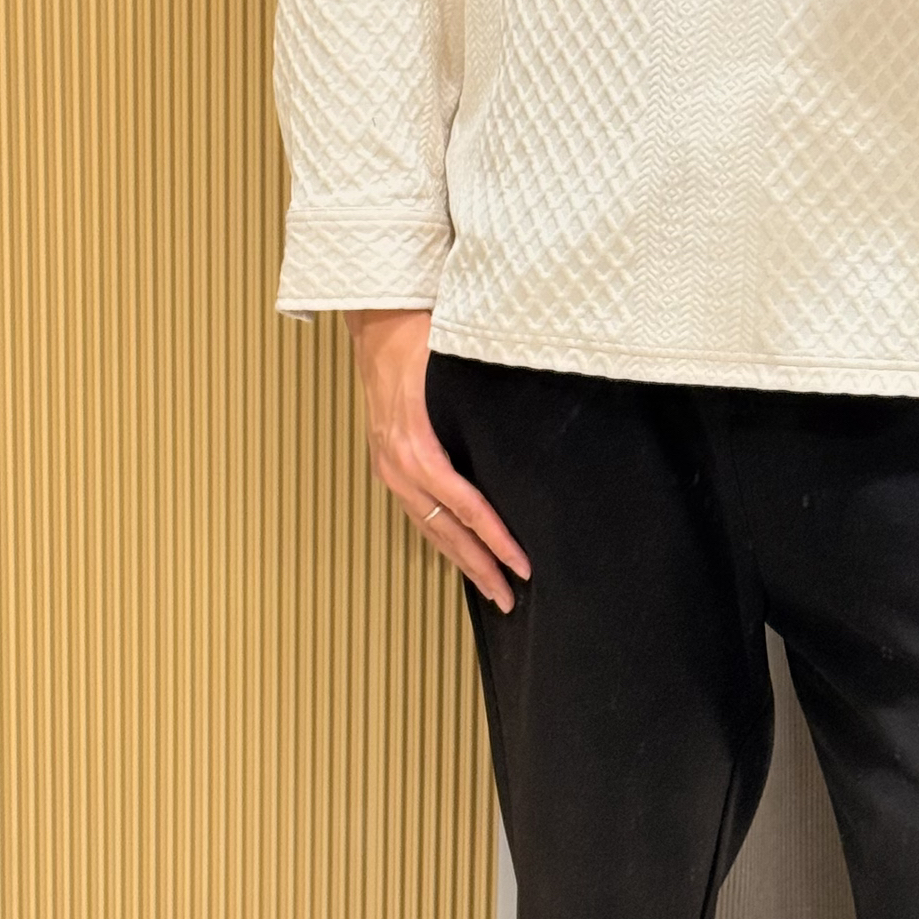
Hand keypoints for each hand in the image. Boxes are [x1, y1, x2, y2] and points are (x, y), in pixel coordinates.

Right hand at [343, 307, 529, 613]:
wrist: (376, 320)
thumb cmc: (419, 337)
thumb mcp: (456, 362)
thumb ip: (487, 394)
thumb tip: (542, 408)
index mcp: (416, 448)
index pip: (466, 508)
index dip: (496, 539)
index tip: (521, 564)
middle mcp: (399, 466)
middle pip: (447, 531)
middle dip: (480, 568)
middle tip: (509, 599)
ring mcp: (389, 468)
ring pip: (429, 528)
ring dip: (460, 561)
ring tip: (489, 587)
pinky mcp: (386, 464)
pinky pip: (416, 512)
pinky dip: (439, 537)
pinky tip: (458, 552)